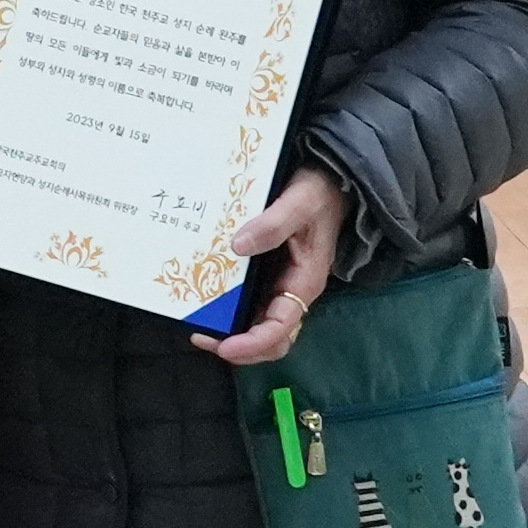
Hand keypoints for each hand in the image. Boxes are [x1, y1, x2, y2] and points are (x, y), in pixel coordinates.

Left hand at [198, 166, 349, 364]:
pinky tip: (206, 297)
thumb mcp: (299, 203)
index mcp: (304, 282)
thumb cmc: (318, 192)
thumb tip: (237, 247)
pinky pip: (251, 303)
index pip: (281, 329)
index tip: (223, 345)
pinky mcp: (270, 275)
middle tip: (201, 336)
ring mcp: (281, 285)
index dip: (253, 343)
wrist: (329, 180)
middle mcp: (292, 291)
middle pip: (270, 339)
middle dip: (239, 347)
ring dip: (231, 332)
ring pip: (259, 325)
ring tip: (198, 325)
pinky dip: (230, 310)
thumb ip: (272, 224)